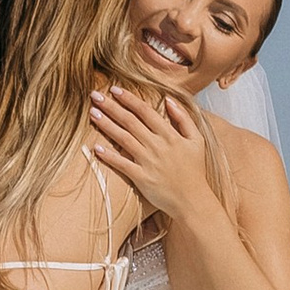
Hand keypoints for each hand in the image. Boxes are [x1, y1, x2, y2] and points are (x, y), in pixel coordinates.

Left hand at [87, 78, 215, 225]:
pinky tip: (95, 147)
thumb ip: (183, 118)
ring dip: (106, 125)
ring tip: (92, 113)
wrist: (193, 201)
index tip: (114, 89)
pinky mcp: (142, 178)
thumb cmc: (195, 170)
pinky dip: (109, 156)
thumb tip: (168, 100)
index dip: (129, 99)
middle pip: (130, 121)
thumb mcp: (197, 140)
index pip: (145, 111)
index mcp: (170, 135)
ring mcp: (148, 162)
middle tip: (94, 95)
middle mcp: (157, 146)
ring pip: (123, 138)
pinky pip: (122, 164)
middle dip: (111, 106)